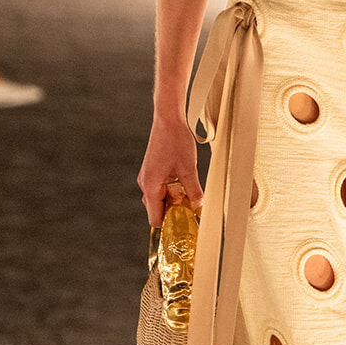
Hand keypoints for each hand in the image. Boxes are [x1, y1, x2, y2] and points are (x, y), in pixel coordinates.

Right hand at [138, 111, 203, 227]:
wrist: (168, 119)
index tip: (186, 224)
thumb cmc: (176, 141)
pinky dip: (172, 190)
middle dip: (174, 212)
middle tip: (193, 207)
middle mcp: (145, 184)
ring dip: (174, 200)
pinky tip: (185, 182)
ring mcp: (148, 177)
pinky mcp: (153, 171)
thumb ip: (194, 192)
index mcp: (150, 186)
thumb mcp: (189, 169)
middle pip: (158, 210)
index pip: (155, 220)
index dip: (170, 225)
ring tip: (191, 192)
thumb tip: (200, 209)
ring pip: (160, 199)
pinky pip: (161, 188)